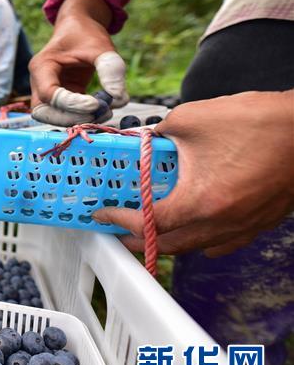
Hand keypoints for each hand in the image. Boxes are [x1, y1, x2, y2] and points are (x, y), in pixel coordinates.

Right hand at [30, 0, 129, 125]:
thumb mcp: (101, 46)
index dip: (72, 104)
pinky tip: (102, 109)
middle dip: (71, 118)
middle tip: (100, 112)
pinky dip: (82, 116)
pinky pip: (65, 114)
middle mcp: (39, 82)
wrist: (78, 27)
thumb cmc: (85, 34)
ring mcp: (47, 91)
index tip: (97, 104)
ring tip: (104, 112)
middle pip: (45, 112)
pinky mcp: (59, 98)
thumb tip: (118, 99)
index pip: (50, 94)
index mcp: (42, 66)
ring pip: (52, 117)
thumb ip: (110, 70)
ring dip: (77, 120)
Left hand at [93, 91, 293, 256]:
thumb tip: (145, 141)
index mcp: (202, 201)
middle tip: (117, 232)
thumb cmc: (258, 121)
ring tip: (149, 230)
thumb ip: (159, 133)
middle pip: (171, 244)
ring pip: (197, 246)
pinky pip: (223, 241)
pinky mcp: (261, 221)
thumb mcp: (192, 118)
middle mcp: (223, 222)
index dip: (121, 220)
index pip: (150, 223)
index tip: (103, 216)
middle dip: (139, 240)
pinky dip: (201, 239)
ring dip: (170, 241)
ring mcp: (245, 226)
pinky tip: (193, 228)